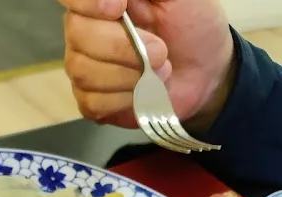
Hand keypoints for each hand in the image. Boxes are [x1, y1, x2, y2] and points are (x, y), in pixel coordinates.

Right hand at [59, 0, 236, 130]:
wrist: (205, 72)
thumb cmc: (193, 25)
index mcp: (103, 0)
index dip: (87, 2)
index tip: (118, 8)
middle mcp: (86, 29)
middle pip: (77, 33)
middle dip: (122, 46)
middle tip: (160, 51)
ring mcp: (85, 65)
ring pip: (84, 70)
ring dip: (128, 76)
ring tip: (158, 72)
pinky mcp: (91, 99)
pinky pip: (93, 101)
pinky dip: (124, 99)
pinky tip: (143, 92)